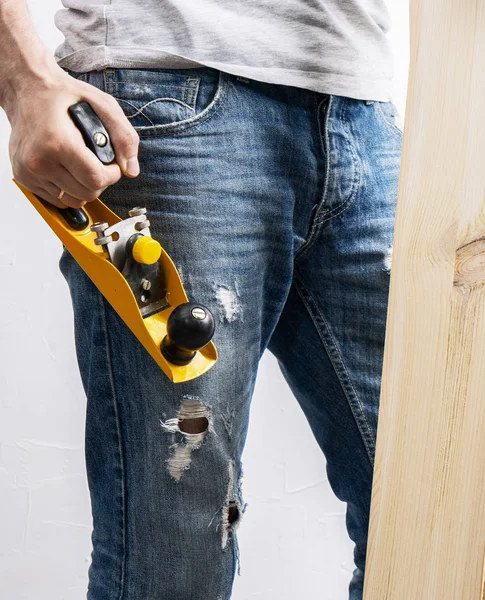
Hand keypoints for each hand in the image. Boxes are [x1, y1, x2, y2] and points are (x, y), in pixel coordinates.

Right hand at [5, 63, 139, 208]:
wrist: (26, 89)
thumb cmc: (62, 95)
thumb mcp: (102, 104)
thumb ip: (124, 136)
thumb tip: (131, 170)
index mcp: (57, 142)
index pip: (96, 180)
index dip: (112, 175)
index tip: (112, 164)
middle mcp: (39, 160)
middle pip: (86, 193)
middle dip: (100, 181)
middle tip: (98, 162)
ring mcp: (29, 172)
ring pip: (73, 200)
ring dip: (85, 187)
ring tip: (83, 165)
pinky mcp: (24, 178)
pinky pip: (57, 199)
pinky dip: (68, 189)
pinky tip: (68, 169)